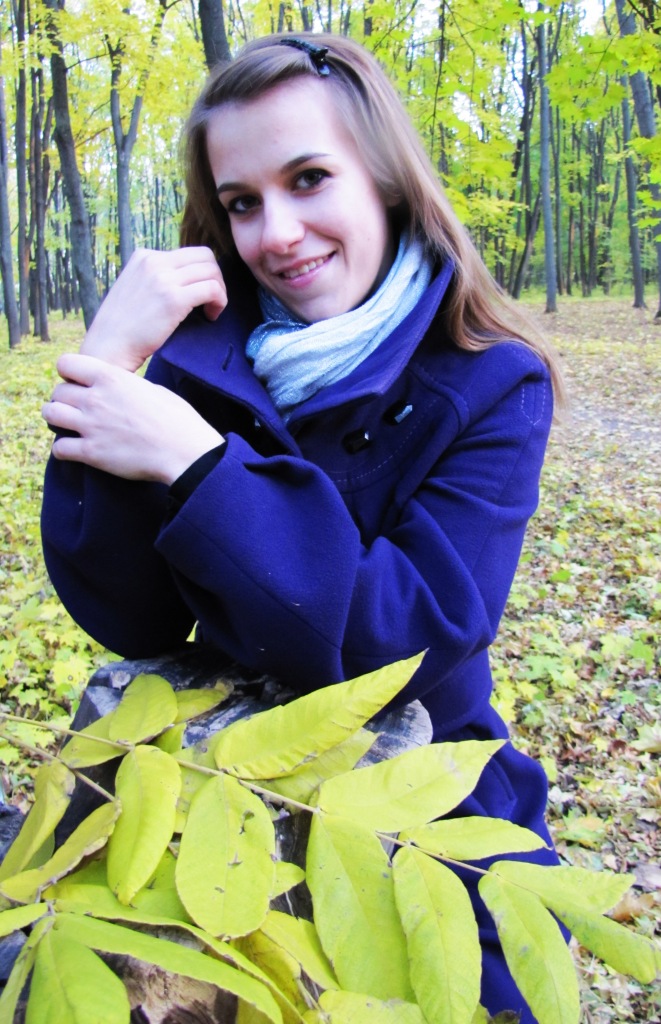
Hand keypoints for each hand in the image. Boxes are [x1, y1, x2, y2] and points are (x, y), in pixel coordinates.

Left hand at [43, 353, 223, 484]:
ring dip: (57, 420)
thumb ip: (127, 386)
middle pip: (57, 392)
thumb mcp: (153, 389)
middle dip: (64, 400)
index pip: (66, 363)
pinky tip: (75, 450)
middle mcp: (95, 398)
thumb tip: (121, 389)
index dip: (69, 374)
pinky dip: (63, 450)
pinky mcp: (91, 453)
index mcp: (111, 377)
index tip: (78, 384)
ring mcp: (91, 426)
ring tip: (68, 426)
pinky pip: (59, 448)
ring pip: (51, 415)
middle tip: (76, 410)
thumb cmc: (177, 420)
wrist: (185, 452)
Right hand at [81, 247, 226, 371]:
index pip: (188, 253)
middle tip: (212, 301)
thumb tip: (186, 279)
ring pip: (212, 271)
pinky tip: (211, 316)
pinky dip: (219, 302)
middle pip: (205, 256)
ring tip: (211, 311)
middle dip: (215, 278)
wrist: (109, 347)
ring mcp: (163, 278)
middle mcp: (154, 261)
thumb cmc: (123, 327)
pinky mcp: (174, 299)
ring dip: (219, 291)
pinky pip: (212, 289)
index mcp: (144, 256)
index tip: (199, 295)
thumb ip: (156, 278)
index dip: (201, 273)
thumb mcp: (135, 288)